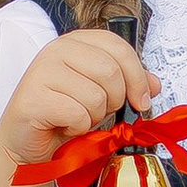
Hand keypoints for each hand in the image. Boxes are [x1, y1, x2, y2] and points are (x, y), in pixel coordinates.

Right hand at [0, 29, 154, 186]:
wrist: (33, 143)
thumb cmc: (68, 116)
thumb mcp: (105, 96)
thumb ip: (129, 84)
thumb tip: (154, 84)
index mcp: (77, 43)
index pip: (119, 47)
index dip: (137, 76)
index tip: (140, 100)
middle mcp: (57, 50)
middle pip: (111, 72)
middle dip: (114, 101)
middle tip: (98, 111)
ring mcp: (42, 71)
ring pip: (96, 96)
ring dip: (94, 117)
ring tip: (77, 118)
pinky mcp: (34, 98)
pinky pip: (78, 114)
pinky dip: (78, 128)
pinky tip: (65, 126)